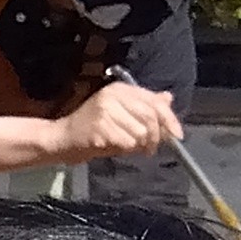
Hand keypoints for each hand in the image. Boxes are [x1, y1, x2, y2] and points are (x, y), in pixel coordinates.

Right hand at [50, 80, 181, 161]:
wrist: (63, 139)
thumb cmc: (94, 128)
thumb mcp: (122, 112)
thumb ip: (145, 105)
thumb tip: (168, 98)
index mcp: (120, 89)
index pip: (154, 102)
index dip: (169, 119)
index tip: (177, 135)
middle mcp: (113, 95)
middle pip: (150, 117)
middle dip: (155, 137)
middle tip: (150, 149)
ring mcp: (104, 110)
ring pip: (140, 133)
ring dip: (137, 146)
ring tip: (124, 146)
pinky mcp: (99, 128)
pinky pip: (126, 143)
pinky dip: (124, 150)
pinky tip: (112, 147)